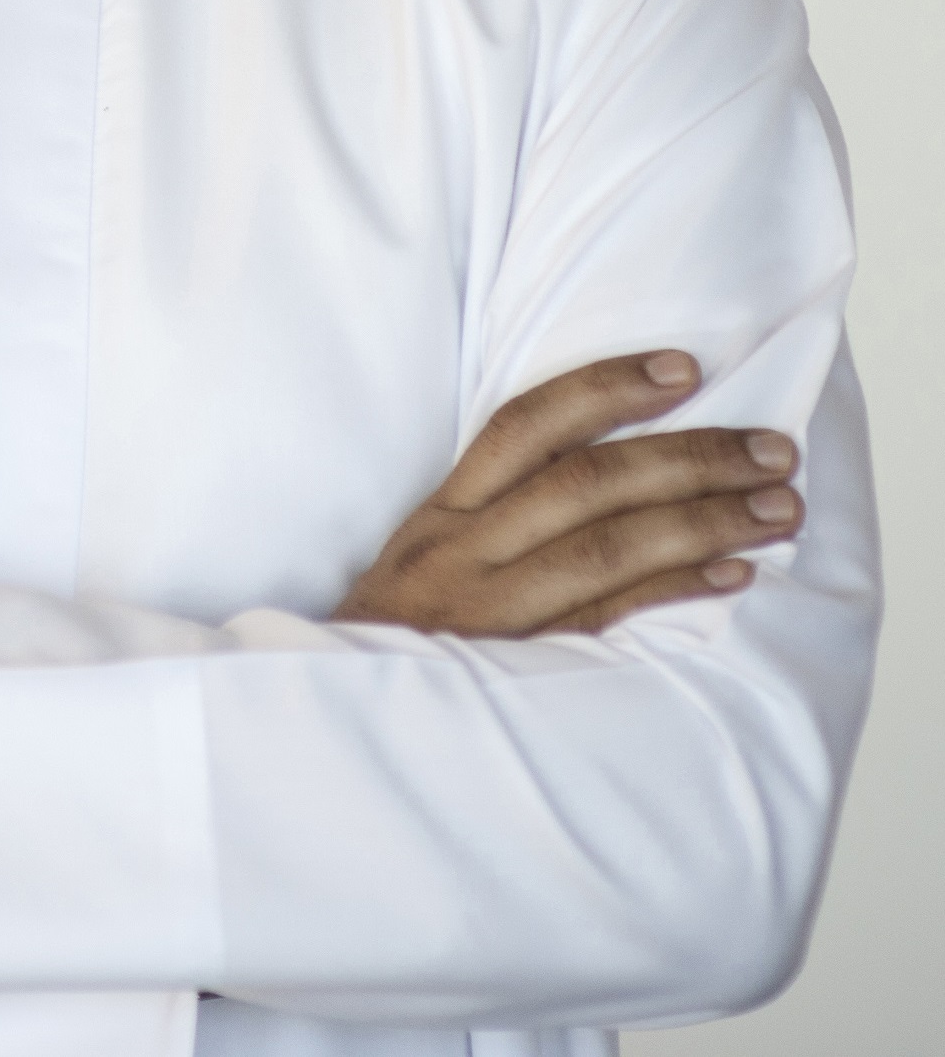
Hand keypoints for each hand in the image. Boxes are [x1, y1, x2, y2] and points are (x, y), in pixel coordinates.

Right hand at [334, 351, 801, 637]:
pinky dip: (674, 589)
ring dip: (702, 520)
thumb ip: (489, 521)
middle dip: (688, 457)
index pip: (523, 424)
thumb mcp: (420, 566)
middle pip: (583, 482)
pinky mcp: (512, 671)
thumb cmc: (396, 646)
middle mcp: (460, 551)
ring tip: (778, 508)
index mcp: (442, 514)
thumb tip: (598, 469)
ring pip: (604, 546)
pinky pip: (605, 619)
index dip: (604, 388)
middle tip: (774, 450)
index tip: (684, 368)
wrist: (333, 743)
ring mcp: (486, 611)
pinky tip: (734, 573)